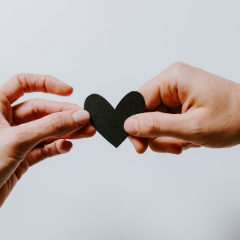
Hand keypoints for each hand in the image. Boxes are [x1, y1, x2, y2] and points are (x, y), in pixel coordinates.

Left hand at [0, 74, 95, 205]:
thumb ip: (50, 126)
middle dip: (65, 114)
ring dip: (67, 131)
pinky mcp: (23, 156)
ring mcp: (17, 139)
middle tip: (84, 119)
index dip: (47, 84)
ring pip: (47, 129)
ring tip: (86, 132)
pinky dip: (57, 147)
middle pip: (43, 109)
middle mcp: (7, 121)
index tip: (68, 90)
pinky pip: (45, 147)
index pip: (24, 83)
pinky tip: (66, 146)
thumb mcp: (18, 139)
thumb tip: (77, 116)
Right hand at [124, 62, 239, 153]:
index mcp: (173, 79)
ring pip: (156, 119)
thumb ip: (156, 126)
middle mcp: (173, 82)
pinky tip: (188, 138)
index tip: (139, 146)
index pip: (138, 100)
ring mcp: (178, 92)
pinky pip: (167, 120)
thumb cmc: (234, 117)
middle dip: (156, 134)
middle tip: (172, 147)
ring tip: (184, 143)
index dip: (135, 125)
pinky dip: (174, 134)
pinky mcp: (182, 102)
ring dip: (167, 137)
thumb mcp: (192, 127)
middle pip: (146, 112)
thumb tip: (129, 125)